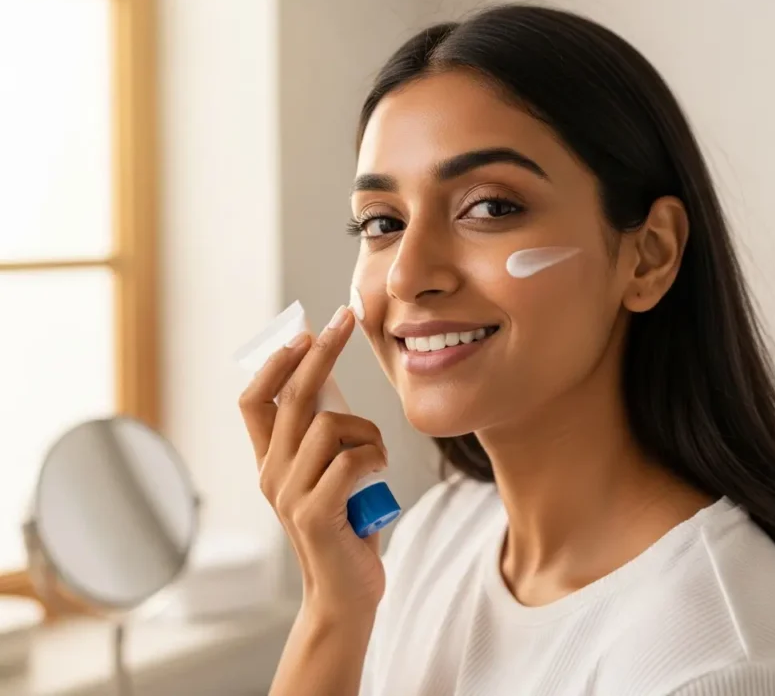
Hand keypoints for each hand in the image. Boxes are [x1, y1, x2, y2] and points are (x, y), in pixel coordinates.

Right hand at [238, 306, 386, 618]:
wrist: (344, 595)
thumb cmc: (346, 530)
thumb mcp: (329, 478)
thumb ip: (324, 442)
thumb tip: (332, 386)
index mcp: (271, 463)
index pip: (255, 399)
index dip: (277, 361)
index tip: (306, 331)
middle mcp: (271, 474)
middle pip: (293, 395)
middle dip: (322, 350)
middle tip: (348, 318)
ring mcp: (289, 493)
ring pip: (330, 425)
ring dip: (368, 432)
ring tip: (377, 458)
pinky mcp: (314, 512)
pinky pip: (352, 459)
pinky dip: (375, 457)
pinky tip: (380, 475)